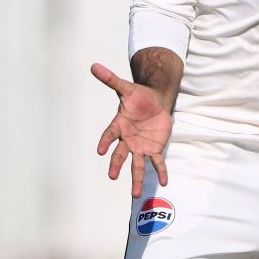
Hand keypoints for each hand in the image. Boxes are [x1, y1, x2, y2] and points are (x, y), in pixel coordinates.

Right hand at [91, 62, 172, 197]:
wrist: (155, 103)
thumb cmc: (138, 97)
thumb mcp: (126, 88)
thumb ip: (111, 79)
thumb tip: (94, 66)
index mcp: (119, 126)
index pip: (110, 135)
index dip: (105, 142)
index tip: (100, 150)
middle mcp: (127, 140)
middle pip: (120, 155)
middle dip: (116, 166)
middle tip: (111, 176)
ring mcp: (140, 146)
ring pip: (136, 165)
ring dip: (135, 179)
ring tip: (135, 193)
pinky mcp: (154, 149)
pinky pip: (156, 162)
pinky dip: (160, 171)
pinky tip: (164, 182)